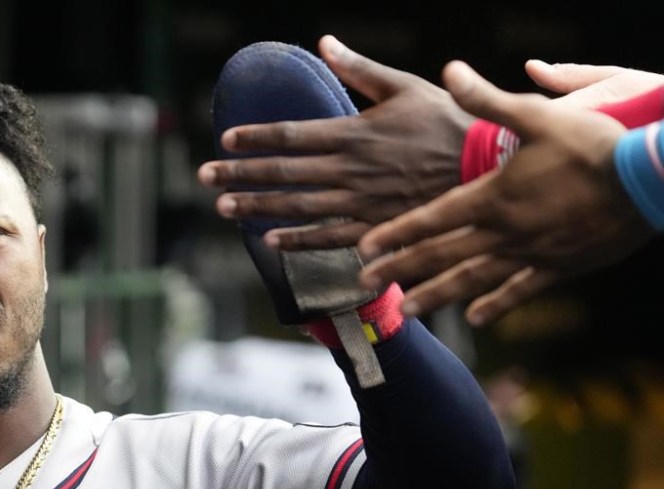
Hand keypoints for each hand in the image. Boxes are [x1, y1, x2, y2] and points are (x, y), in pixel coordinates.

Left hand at [197, 35, 474, 229]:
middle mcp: (349, 169)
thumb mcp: (404, 86)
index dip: (255, 137)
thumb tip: (325, 43)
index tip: (225, 138)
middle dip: (240, 174)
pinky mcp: (374, 227)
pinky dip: (298, 240)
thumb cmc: (446, 122)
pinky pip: (329, 237)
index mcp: (353, 132)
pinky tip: (270, 241)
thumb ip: (360, 69)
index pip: (291, 134)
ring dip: (258, 207)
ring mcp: (359, 202)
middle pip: (283, 172)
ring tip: (224, 208)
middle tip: (204, 177)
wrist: (486, 167)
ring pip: (298, 206)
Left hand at [355, 60, 650, 325]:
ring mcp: (529, 254)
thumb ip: (487, 100)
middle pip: (441, 255)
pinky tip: (475, 319)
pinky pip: (519, 292)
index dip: (394, 234)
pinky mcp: (558, 268)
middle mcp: (503, 231)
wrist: (645, 181)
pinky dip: (496, 305)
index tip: (363, 249)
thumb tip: (450, 71)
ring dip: (435, 296)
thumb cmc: (591, 144)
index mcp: (492, 196)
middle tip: (366, 285)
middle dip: (400, 270)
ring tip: (406, 312)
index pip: (431, 219)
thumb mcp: (536, 115)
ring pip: (471, 280)